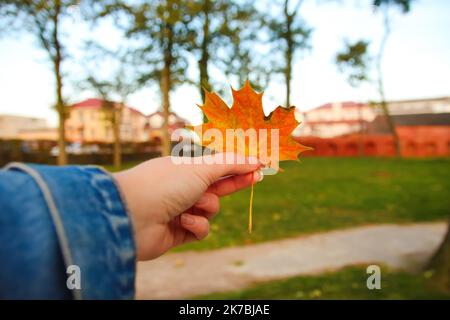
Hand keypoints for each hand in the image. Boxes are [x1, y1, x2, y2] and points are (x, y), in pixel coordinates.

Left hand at [113, 153, 262, 260]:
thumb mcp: (201, 168)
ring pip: (210, 210)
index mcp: (183, 169)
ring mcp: (179, 210)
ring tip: (190, 206)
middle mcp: (181, 188)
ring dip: (205, 207)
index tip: (258, 166)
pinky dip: (195, 225)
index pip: (216, 167)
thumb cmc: (164, 183)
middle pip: (217, 187)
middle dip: (234, 184)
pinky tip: (181, 222)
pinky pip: (200, 229)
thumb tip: (255, 159)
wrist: (132, 214)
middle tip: (256, 178)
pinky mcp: (178, 232)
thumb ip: (230, 164)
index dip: (237, 166)